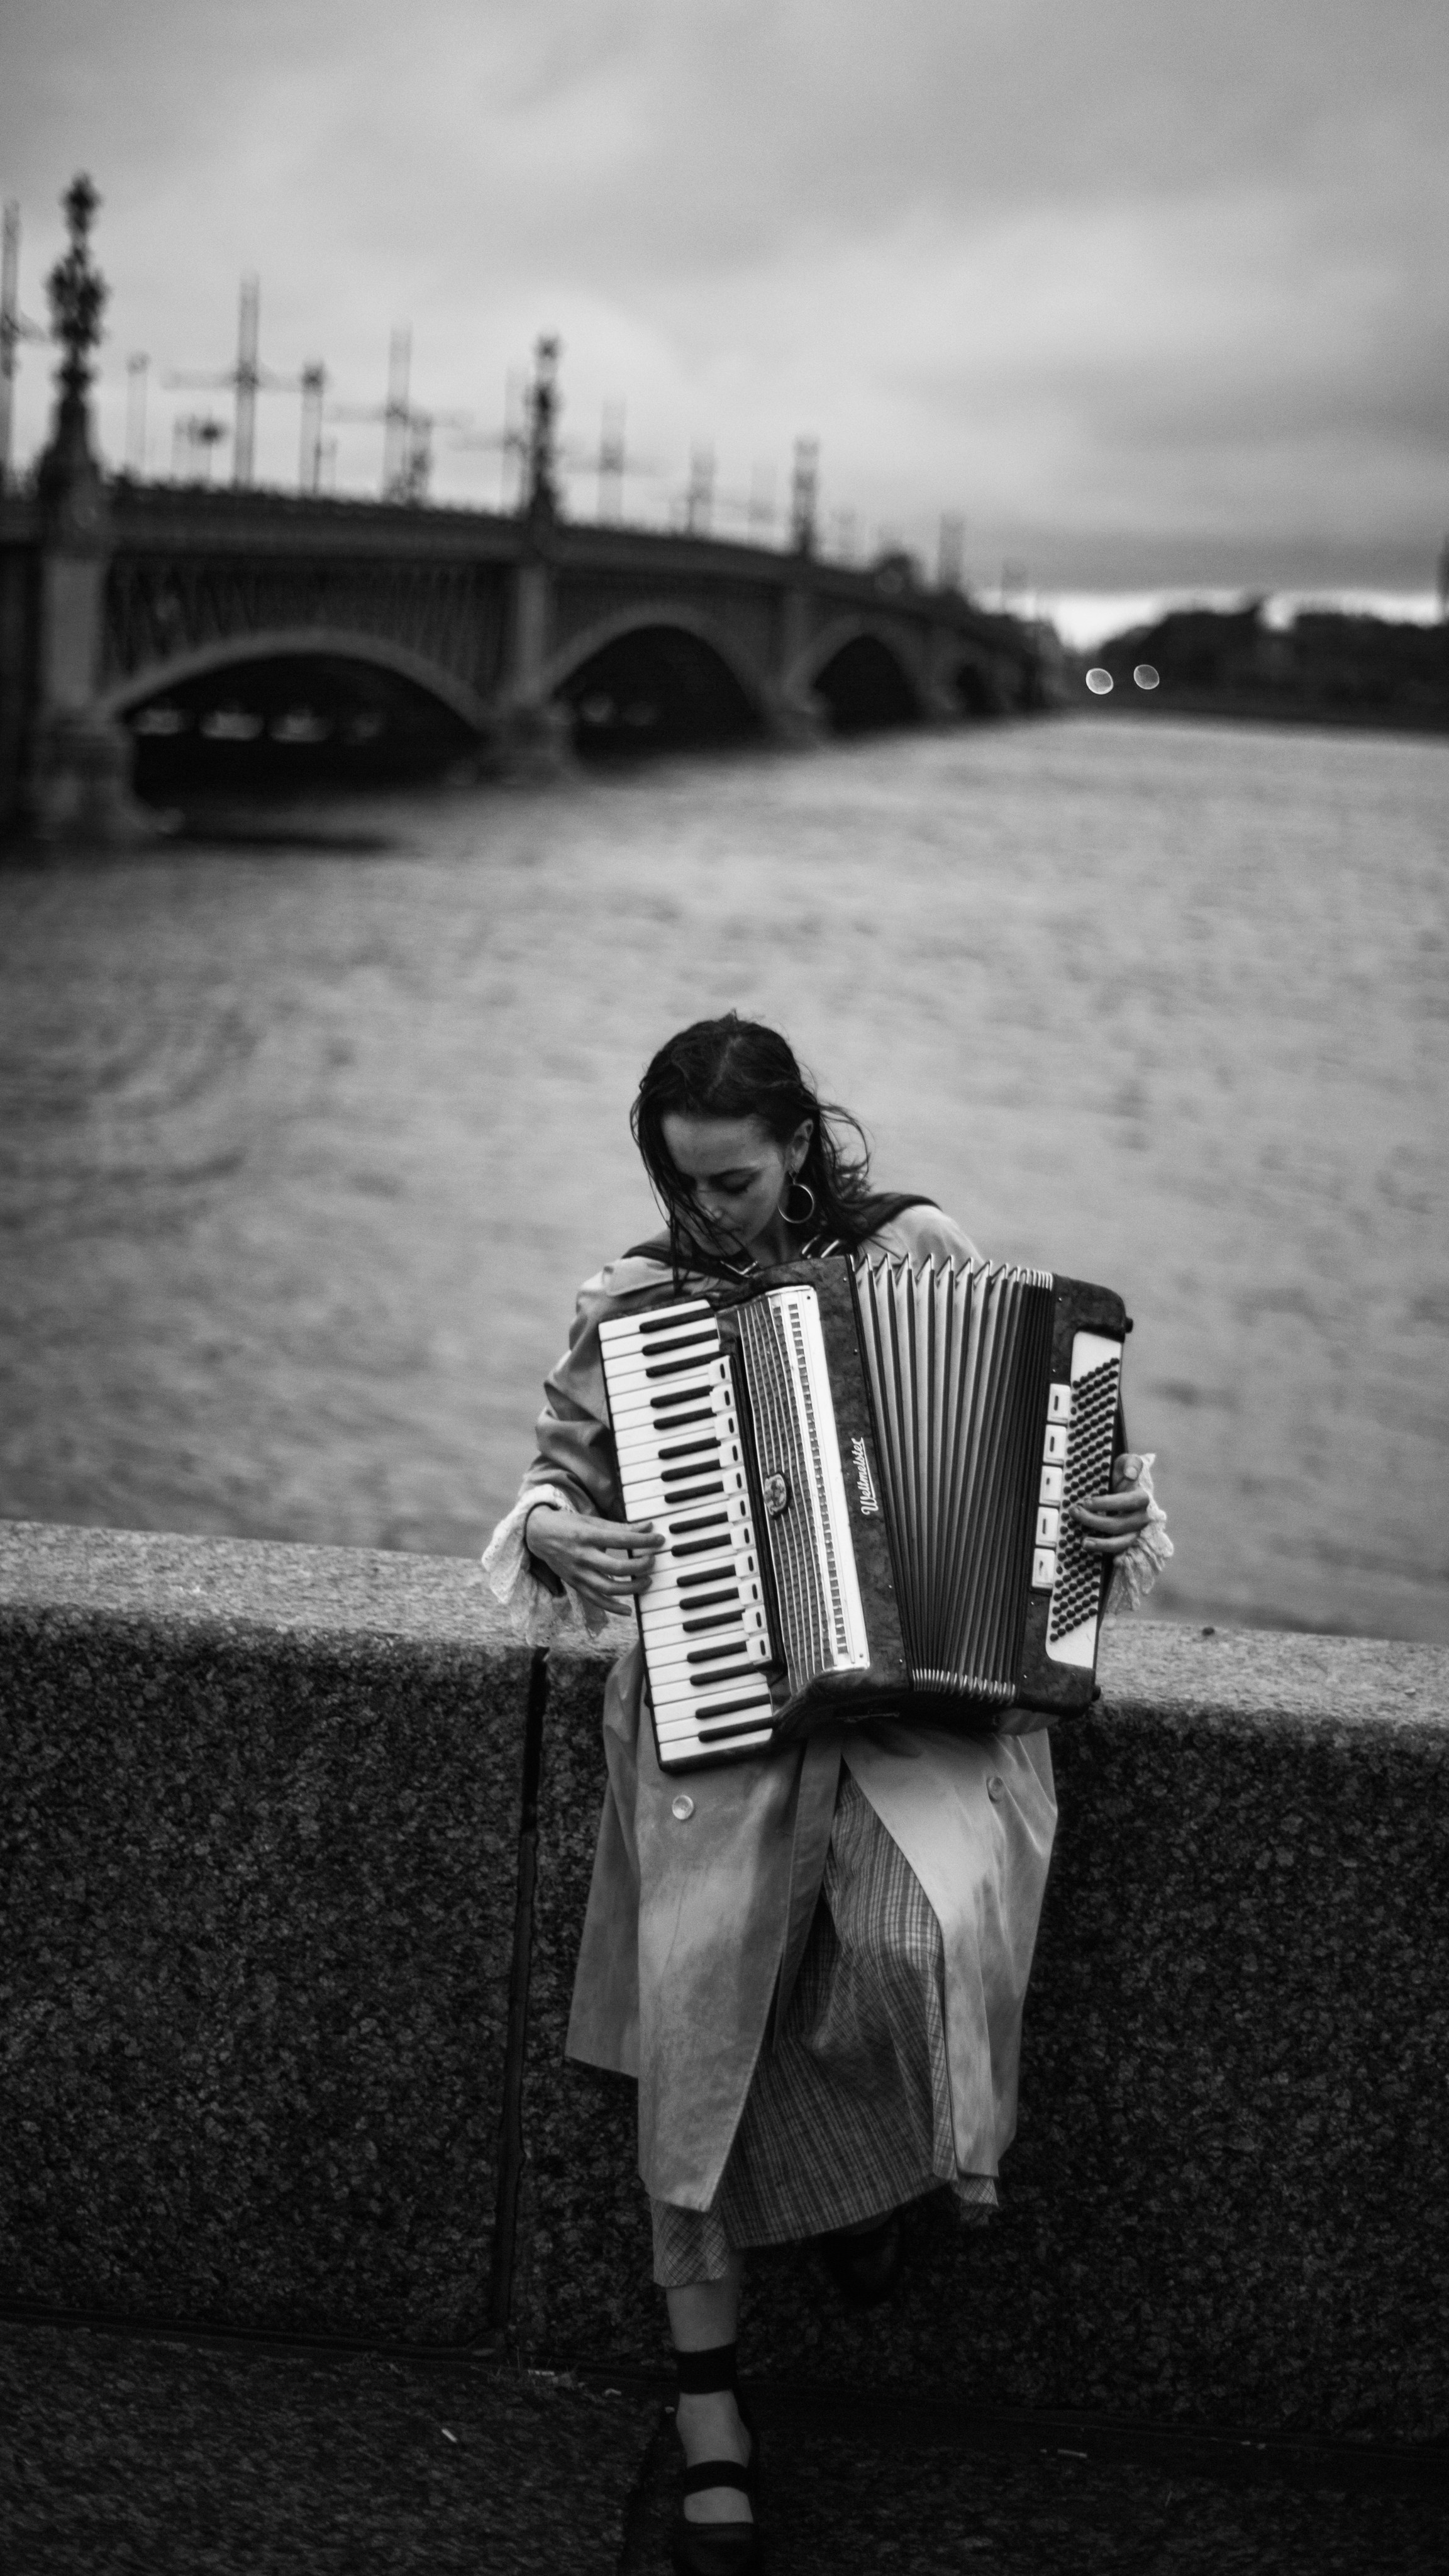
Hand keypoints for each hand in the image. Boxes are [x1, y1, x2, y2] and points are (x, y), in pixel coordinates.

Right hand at [526, 1504, 663, 1614]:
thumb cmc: (569, 1525)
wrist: (538, 1535)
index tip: (659, 1540)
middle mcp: (582, 1556)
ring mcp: (577, 1573)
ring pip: (607, 1587)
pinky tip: (628, 1610)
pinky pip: (595, 1600)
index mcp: (587, 1535)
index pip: (621, 1539)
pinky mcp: (575, 1584)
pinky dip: (612, 1608)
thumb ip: (620, 1527)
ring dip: (631, 1588)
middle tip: (652, 1561)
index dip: (643, 1541)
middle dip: (639, 1566)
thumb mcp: (592, 1521)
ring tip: (646, 1581)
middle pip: (616, 1567)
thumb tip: (647, 1528)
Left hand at [1071, 1453, 1151, 1557]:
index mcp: (1142, 1498)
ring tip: (1084, 1542)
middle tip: (1075, 1513)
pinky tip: (1095, 1551)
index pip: (1127, 1502)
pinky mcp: (1127, 1541)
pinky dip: (1110, 1554)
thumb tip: (1130, 1474)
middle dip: (1094, 1520)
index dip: (1107, 1503)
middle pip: (1119, 1524)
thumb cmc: (1124, 1475)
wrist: (1126, 1488)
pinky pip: (1120, 1551)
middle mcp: (1141, 1517)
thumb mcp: (1128, 1462)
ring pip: (1121, 1542)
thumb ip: (1132, 1463)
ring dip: (1102, 1544)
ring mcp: (1135, 1531)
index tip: (1087, 1502)